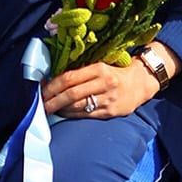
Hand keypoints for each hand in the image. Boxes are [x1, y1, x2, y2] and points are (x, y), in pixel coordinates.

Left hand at [43, 55, 158, 118]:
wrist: (139, 84)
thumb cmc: (114, 73)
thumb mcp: (99, 66)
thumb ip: (80, 72)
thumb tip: (53, 80)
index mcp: (99, 69)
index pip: (70, 77)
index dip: (53, 85)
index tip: (42, 89)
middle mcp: (104, 83)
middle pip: (72, 94)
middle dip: (53, 100)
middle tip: (41, 104)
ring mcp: (107, 99)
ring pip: (78, 106)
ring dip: (60, 109)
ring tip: (50, 109)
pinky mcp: (110, 112)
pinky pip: (86, 115)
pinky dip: (71, 115)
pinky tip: (63, 113)